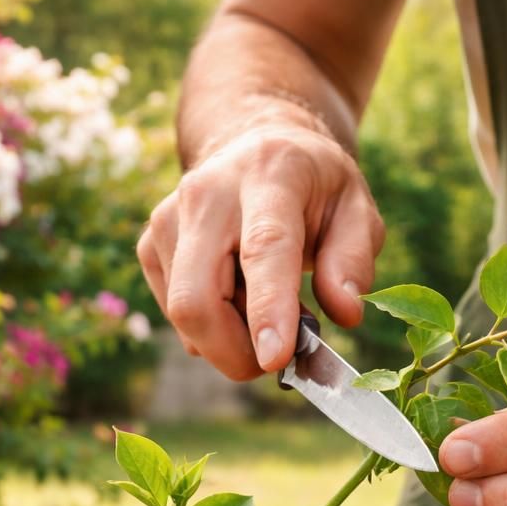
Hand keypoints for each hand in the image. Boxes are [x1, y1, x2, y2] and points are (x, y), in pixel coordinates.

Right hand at [136, 124, 384, 379]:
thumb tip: (344, 313)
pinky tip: (237, 296)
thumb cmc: (313, 187)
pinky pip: (176, 315)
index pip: (263, 248)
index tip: (275, 358)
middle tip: (278, 357)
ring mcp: (168, 220)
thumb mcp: (357, 209)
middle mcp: (206, 194)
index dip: (268, 308)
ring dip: (230, 337)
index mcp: (269, 176)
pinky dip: (211, 326)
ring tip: (265, 304)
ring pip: (185, 315)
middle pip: (197, 297)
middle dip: (234, 351)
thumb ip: (353, 261)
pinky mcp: (149, 246)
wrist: (255, 147)